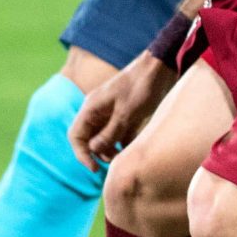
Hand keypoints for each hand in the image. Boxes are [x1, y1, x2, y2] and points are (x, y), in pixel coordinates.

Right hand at [69, 54, 178, 168]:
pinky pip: (118, 133)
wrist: (160, 68)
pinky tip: (132, 148)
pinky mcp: (125, 114)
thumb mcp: (126, 113)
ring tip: (123, 156)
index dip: (82, 154)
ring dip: (110, 149)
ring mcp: (111, 112)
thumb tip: (94, 150)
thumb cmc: (141, 87)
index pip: (76, 136)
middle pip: (89, 139)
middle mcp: (97, 111)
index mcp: (91, 108)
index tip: (94, 168)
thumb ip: (109, 133)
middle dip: (98, 153)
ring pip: (103, 138)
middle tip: (115, 160)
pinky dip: (122, 142)